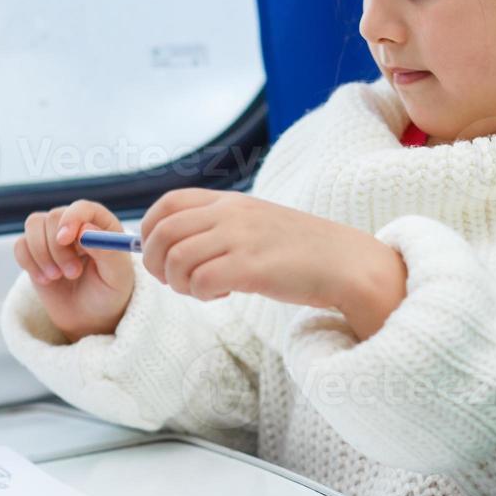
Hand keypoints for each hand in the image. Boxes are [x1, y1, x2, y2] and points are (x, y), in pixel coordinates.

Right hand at [13, 199, 134, 342]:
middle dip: (58, 248)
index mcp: (102, 225)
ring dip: (41, 254)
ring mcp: (52, 236)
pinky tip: (45, 280)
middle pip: (54, 216)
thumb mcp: (116, 277)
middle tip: (72, 274)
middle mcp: (76, 224)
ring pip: (33, 225)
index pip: (82, 207)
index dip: (72, 218)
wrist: (90, 318)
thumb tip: (85, 228)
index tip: (65, 239)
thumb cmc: (109, 295)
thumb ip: (106, 252)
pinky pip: (20, 245)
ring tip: (57, 277)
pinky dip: (28, 263)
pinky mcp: (34, 251)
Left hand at [139, 189, 406, 335]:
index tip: (158, 255)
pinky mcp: (253, 268)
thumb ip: (220, 227)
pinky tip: (223, 295)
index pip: (167, 204)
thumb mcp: (256, 223)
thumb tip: (173, 246)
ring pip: (177, 260)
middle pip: (162, 234)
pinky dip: (202, 295)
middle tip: (176, 282)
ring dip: (180, 284)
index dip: (148, 231)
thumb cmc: (300, 250)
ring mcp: (242, 239)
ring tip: (204, 291)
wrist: (346, 263)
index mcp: (229, 200)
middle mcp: (231, 214)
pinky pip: (201, 282)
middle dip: (156, 264)